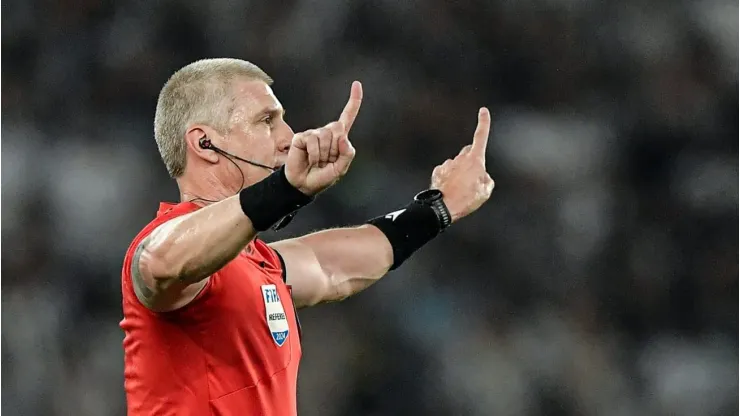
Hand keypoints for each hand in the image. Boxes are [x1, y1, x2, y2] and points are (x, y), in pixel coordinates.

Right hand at [285, 81, 362, 195]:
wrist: (303, 185)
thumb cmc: (322, 177)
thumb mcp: (340, 169)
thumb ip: (347, 155)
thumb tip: (343, 138)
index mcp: (338, 138)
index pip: (347, 116)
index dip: (353, 101)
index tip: (357, 84)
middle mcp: (326, 132)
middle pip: (338, 129)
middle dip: (334, 149)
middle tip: (326, 161)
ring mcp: (313, 134)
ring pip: (325, 136)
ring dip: (323, 154)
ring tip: (317, 162)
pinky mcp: (301, 137)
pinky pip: (313, 141)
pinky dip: (314, 154)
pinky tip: (309, 159)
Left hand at [431, 108, 494, 221]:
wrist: (443, 207)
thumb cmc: (467, 199)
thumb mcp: (486, 191)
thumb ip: (486, 179)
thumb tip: (480, 175)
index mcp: (475, 160)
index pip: (481, 136)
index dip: (484, 123)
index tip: (483, 111)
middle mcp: (460, 158)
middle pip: (469, 152)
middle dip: (472, 160)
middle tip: (473, 177)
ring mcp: (448, 163)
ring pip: (457, 164)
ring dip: (460, 172)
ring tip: (461, 189)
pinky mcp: (438, 170)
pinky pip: (446, 171)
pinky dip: (449, 177)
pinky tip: (450, 189)